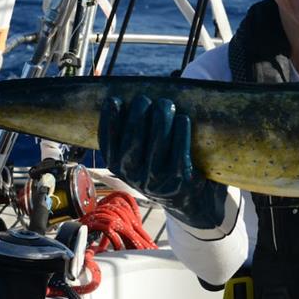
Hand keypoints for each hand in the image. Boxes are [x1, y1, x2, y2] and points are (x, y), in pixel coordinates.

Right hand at [98, 95, 227, 229]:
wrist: (191, 201)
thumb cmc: (162, 165)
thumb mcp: (140, 155)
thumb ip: (131, 132)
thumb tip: (127, 97)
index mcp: (119, 167)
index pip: (108, 142)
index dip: (108, 120)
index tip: (113, 100)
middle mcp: (135, 176)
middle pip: (133, 140)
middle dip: (138, 114)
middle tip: (145, 99)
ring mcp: (158, 181)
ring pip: (158, 144)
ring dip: (161, 119)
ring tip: (164, 104)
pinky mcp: (181, 181)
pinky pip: (180, 153)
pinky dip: (181, 133)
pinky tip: (183, 119)